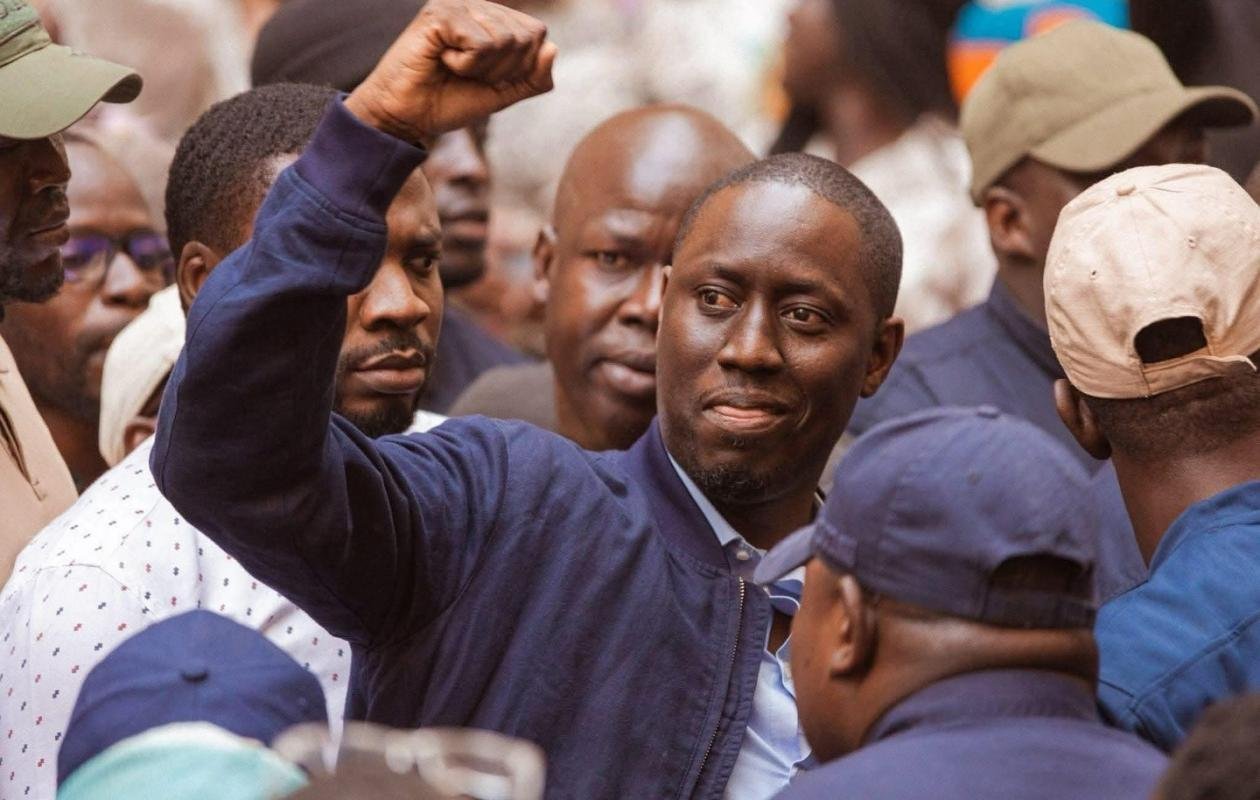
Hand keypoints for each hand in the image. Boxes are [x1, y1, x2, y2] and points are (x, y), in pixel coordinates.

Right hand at [346, 0, 556, 144]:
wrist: (407, 115)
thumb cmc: (449, 101)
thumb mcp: (502, 94)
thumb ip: (533, 78)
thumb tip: (552, 48)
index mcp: (494, 20)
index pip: (537, 35)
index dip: (520, 67)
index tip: (487, 77)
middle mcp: (478, 6)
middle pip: (525, 37)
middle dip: (502, 70)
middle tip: (469, 74)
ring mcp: (458, 5)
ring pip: (505, 40)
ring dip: (482, 68)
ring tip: (455, 67)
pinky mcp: (439, 14)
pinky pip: (480, 43)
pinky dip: (466, 64)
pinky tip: (443, 60)